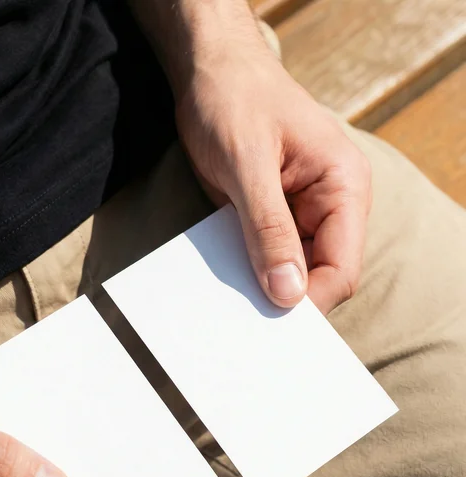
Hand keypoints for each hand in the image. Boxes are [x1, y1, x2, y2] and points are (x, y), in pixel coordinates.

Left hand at [175, 27, 371, 313]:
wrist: (209, 74)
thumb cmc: (233, 101)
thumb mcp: (248, 164)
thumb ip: (269, 229)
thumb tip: (287, 294)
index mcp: (344, 187)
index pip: (341, 267)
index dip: (310, 302)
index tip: (271, 325)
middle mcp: (331, 205)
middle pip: (320, 277)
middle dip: (286, 301)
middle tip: (245, 327)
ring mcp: (303, 214)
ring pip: (292, 274)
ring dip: (263, 290)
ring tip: (230, 308)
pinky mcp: (273, 219)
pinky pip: (266, 259)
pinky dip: (247, 274)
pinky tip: (224, 286)